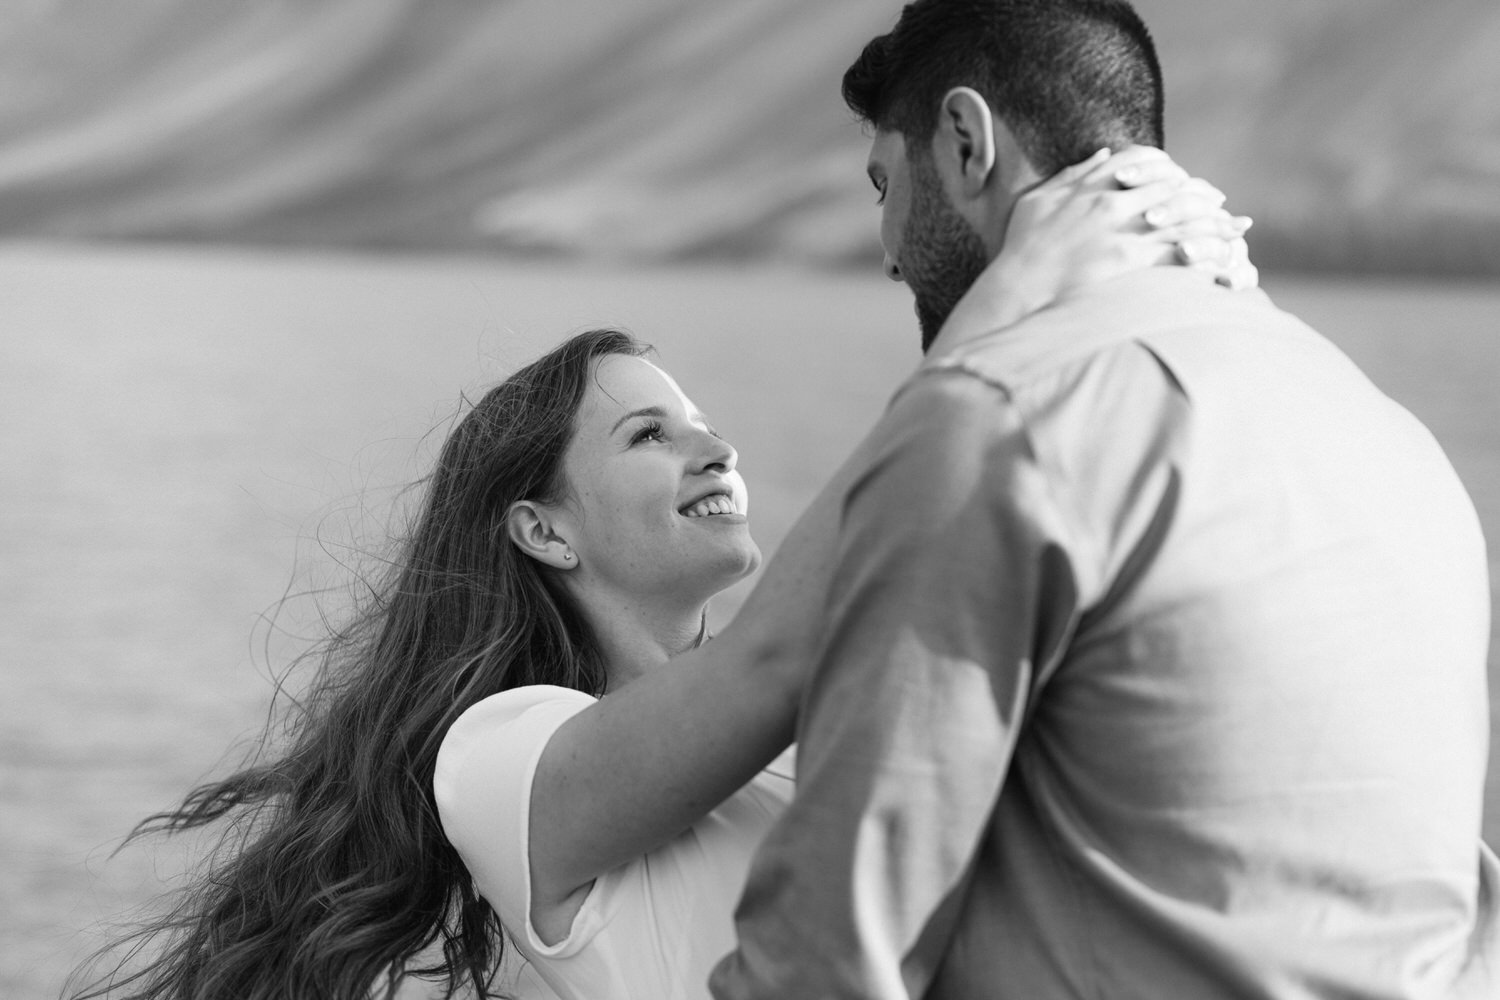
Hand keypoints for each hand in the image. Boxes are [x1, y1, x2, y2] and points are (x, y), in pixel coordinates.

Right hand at [933, 147, 1255, 351]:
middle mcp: (1115, 203)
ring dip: (1216, 225)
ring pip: (1187, 219)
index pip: (1145, 160)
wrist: (1016, 292)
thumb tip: (1105, 155)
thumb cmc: (1020, 253)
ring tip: (1236, 233)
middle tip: (1221, 205)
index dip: (1170, 168)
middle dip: (1203, 196)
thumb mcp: (1037, 203)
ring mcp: (1126, 233)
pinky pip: (1184, 253)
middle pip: (1175, 188)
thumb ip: (1072, 175)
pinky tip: (1225, 263)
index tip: (1184, 179)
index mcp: (1093, 185)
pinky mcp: (1134, 264)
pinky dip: (1210, 256)